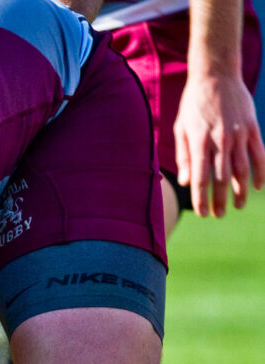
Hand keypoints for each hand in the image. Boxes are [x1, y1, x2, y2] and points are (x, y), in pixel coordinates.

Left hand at [174, 71, 264, 216]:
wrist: (217, 73)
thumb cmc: (194, 103)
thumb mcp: (181, 128)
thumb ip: (184, 156)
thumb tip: (186, 183)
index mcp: (199, 141)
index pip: (201, 178)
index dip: (201, 199)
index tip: (202, 214)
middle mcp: (220, 139)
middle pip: (221, 178)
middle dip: (220, 200)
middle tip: (218, 215)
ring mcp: (239, 133)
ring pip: (242, 169)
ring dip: (240, 191)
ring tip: (237, 206)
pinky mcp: (252, 127)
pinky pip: (259, 153)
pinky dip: (260, 171)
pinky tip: (258, 186)